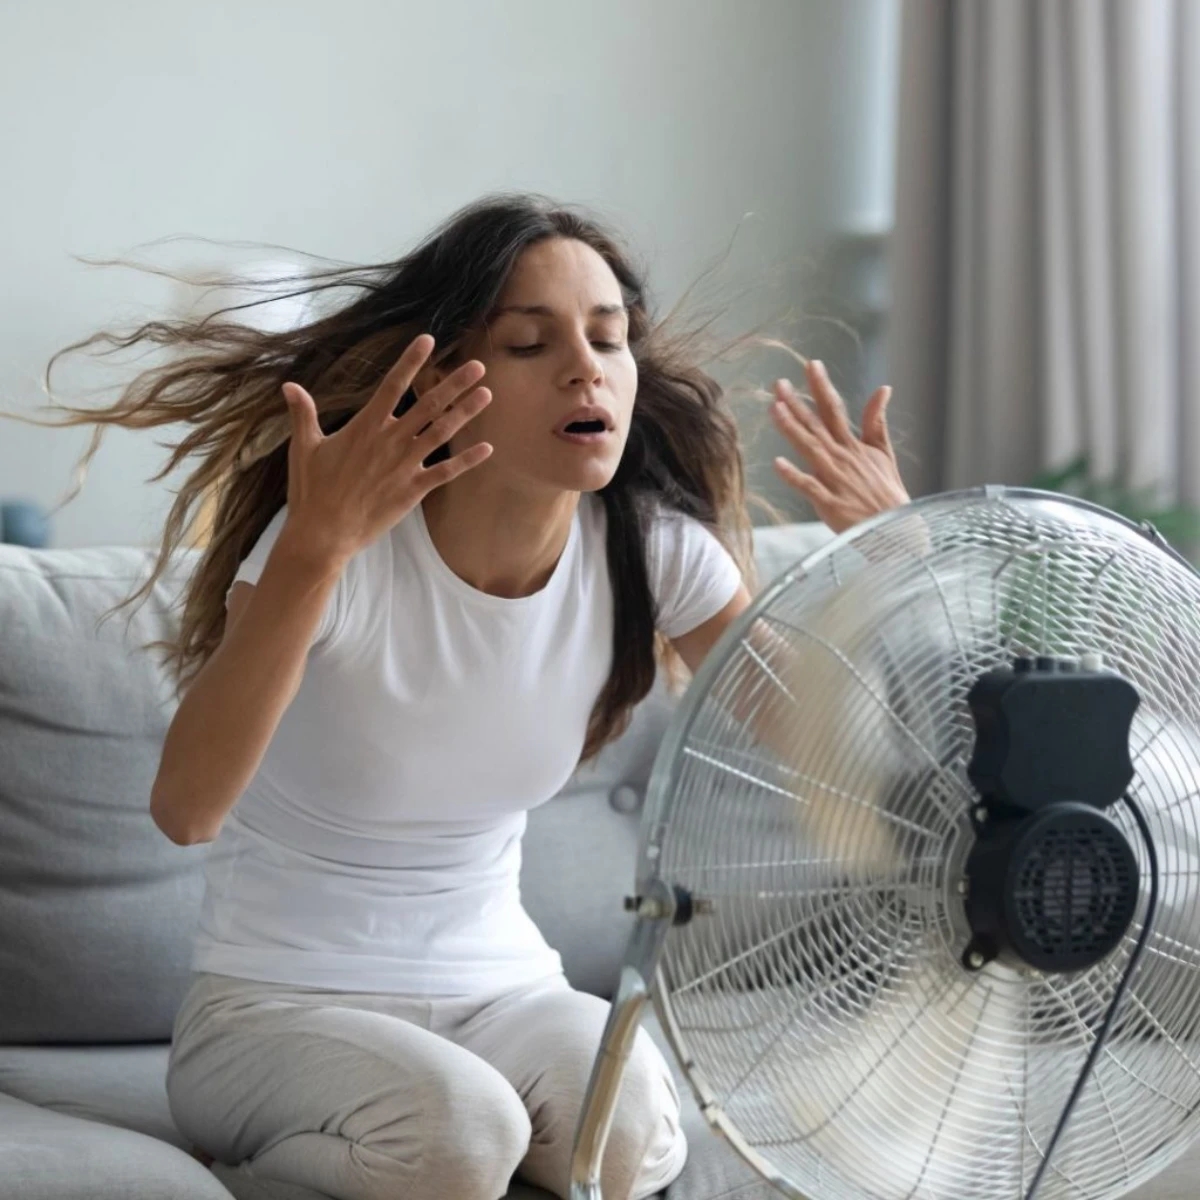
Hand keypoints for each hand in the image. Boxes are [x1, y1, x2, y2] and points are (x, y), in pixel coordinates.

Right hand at [280, 333, 491, 564]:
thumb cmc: (312, 490)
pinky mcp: (413, 490)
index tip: (428, 339)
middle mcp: (390, 441)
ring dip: (465, 413)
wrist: (323, 532)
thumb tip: (289, 385)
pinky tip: (487, 448)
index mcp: (365, 426)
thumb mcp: (304, 447)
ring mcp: (405, 465)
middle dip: (454, 384)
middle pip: (428, 405)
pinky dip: (467, 460)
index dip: (410, 361)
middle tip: (478, 366)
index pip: (392, 385)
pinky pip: (446, 472)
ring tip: (486, 394)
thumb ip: (303, 413)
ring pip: (441, 433)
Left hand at [770, 359, 908, 533]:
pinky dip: (794, 476)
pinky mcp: (830, 503)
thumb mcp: (884, 453)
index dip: (822, 387)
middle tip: (778, 383)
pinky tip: (777, 463)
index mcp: (853, 446)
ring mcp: (835, 480)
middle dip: (797, 403)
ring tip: (774, 409)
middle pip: (816, 425)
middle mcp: (842, 458)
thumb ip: (877, 422)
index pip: (835, 409)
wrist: (897, 529)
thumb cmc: (887, 493)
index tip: (811, 364)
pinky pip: (809, 487)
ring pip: (810, 449)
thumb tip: (883, 388)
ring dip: (792, 429)